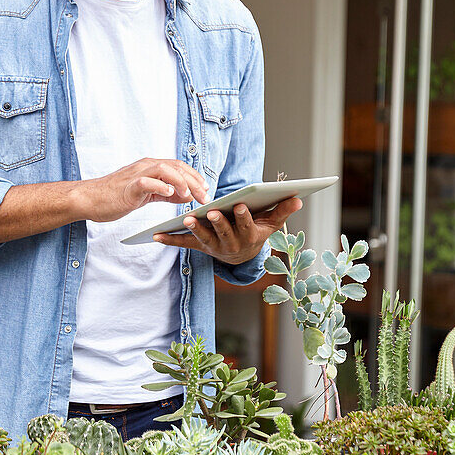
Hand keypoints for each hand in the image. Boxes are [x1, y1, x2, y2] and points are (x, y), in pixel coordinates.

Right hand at [77, 158, 209, 221]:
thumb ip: (166, 193)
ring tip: (189, 195)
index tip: (206, 189)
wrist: (91, 199)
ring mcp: (136, 174)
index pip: (179, 166)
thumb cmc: (117, 196)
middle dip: (194, 181)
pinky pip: (146, 182)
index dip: (195, 176)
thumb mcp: (147, 194)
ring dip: (181, 181)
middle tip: (205, 196)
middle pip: (176, 167)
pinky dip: (160, 186)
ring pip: (164, 169)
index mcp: (151, 166)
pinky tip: (170, 193)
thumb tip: (187, 195)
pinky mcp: (128, 186)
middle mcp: (146, 166)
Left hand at [154, 197, 303, 265]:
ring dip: (194, 229)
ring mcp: (213, 247)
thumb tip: (299, 198)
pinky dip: (170, 240)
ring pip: (203, 238)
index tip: (241, 206)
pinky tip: (155, 236)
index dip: (244, 217)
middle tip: (211, 212)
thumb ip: (283, 210)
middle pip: (223, 233)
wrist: (243, 256)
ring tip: (186, 218)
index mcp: (248, 237)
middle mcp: (230, 245)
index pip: (246, 226)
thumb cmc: (257, 231)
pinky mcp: (199, 247)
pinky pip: (183, 245)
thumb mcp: (272, 224)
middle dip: (217, 222)